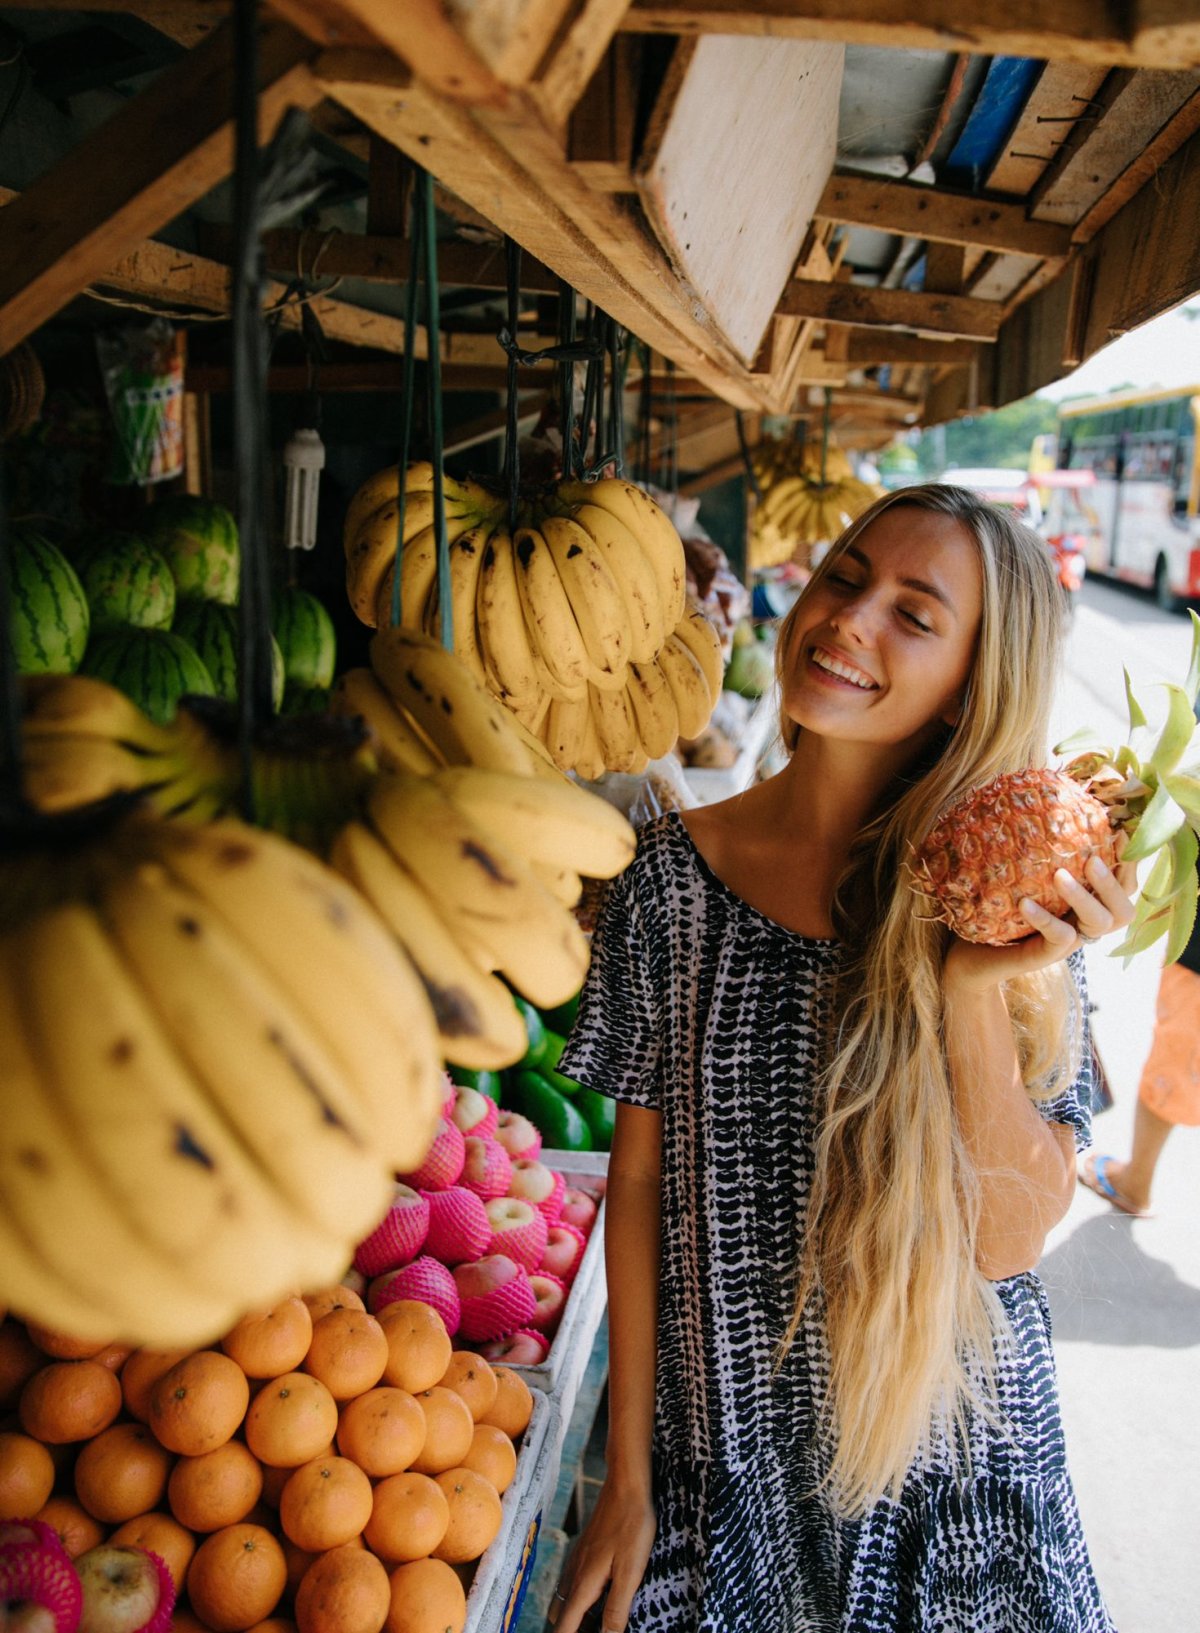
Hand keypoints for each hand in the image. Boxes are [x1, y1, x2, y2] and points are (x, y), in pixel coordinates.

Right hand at [548, 1481, 655, 1632]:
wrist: (626, 1485)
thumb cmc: (631, 1526)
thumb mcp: (630, 1571)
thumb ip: (617, 1608)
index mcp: (584, 1584)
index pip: (564, 1627)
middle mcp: (575, 1573)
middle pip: (559, 1616)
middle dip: (569, 1630)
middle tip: (593, 1629)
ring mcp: (578, 1560)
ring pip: (565, 1599)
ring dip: (575, 1616)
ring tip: (597, 1621)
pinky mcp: (586, 1550)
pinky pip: (574, 1583)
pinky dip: (581, 1599)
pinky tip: (602, 1595)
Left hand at [944, 845, 1136, 994]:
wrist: (968, 956)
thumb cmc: (996, 908)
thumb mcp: (1021, 876)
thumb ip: (1038, 851)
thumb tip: (1038, 800)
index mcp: (1086, 903)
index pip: (1124, 885)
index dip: (1129, 861)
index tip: (1119, 832)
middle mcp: (1084, 924)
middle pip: (1124, 910)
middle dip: (1114, 882)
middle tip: (1092, 858)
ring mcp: (1069, 943)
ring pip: (1099, 923)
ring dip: (1083, 897)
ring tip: (1059, 875)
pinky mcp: (1047, 955)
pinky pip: (1059, 938)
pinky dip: (1045, 919)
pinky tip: (1025, 903)